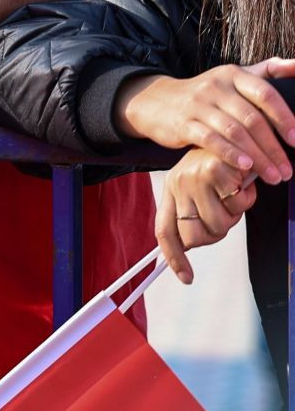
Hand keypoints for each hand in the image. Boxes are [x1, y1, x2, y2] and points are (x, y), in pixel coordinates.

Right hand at [116, 58, 294, 183]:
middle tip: (287, 171)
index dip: (284, 118)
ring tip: (273, 176)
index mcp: (233, 74)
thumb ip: (266, 71)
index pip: (264, 93)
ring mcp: (198, 104)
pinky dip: (230, 154)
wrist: (158, 101)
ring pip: (234, 132)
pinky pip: (210, 139)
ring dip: (257, 157)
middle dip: (273, 148)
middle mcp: (216, 86)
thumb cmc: (207, 95)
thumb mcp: (232, 77)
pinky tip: (244, 167)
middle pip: (251, 118)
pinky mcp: (183, 123)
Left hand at [155, 147, 256, 282]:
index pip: (165, 231)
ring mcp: (193, 178)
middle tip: (227, 212)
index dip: (175, 257)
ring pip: (219, 224)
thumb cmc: (219, 164)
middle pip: (197, 237)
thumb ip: (196, 211)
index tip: (186, 278)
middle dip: (217, 232)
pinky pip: (236, 206)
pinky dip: (246, 199)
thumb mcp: (201, 187)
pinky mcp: (213, 172)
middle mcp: (178, 185)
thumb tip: (192, 244)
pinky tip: (243, 182)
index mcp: (172, 190)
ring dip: (234, 214)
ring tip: (235, 193)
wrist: (233, 133)